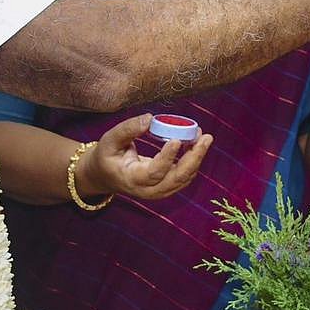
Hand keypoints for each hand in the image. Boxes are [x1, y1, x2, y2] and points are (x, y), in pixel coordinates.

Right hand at [78, 114, 212, 201]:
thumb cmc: (107, 155)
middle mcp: (148, 190)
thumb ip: (128, 129)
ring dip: (196, 158)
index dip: (167, 158)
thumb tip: (150, 118)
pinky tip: (196, 143)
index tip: (177, 139)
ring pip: (184, 178)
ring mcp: (159, 191)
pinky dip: (193, 160)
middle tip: (205, 138)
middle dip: (194, 158)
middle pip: (177, 179)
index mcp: (132, 179)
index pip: (154, 172)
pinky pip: (184, 176)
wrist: (104, 175)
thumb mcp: (109, 140)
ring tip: (203, 137)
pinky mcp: (166, 187)